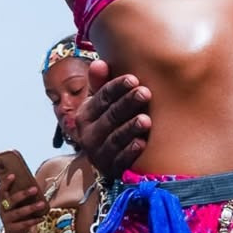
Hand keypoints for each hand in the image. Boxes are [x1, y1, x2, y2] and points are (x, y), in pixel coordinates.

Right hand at [0, 173, 46, 232]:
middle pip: (10, 201)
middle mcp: (2, 209)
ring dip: (31, 208)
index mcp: (2, 201)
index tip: (13, 175)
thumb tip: (36, 184)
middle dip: (23, 194)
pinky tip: (42, 218)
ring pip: (18, 213)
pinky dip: (33, 221)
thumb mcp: (17, 204)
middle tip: (35, 189)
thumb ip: (22, 195)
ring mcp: (6, 220)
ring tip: (42, 204)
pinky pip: (23, 225)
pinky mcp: (12, 229)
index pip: (1, 190)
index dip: (5, 183)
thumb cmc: (18, 213)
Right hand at [74, 60, 152, 178]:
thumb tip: (99, 63)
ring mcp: (99, 153)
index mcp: (86, 114)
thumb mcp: (100, 105)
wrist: (103, 160)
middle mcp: (88, 134)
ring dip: (130, 129)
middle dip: (127, 104)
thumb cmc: (107, 123)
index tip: (133, 79)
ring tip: (146, 120)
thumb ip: (101, 84)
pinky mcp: (111, 169)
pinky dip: (130, 152)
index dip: (116, 88)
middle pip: (110, 117)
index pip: (101, 98)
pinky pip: (120, 161)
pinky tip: (142, 144)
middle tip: (145, 93)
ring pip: (115, 139)